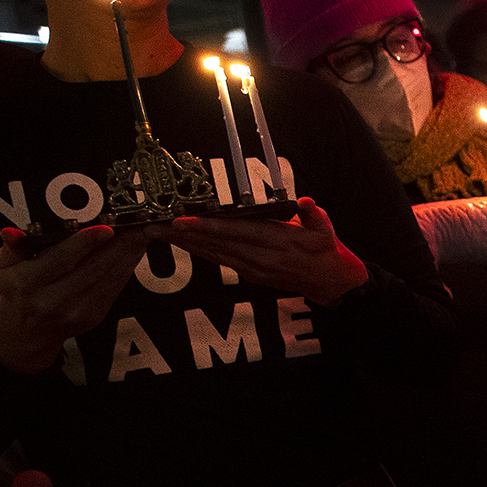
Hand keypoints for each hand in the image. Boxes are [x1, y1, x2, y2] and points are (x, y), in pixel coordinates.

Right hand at [0, 224, 150, 373]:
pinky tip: (133, 252)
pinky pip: (115, 287)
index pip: (61, 260)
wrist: (27, 330)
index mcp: (28, 284)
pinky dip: (126, 267)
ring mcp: (77, 310)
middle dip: (119, 245)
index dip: (85, 243)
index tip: (106, 229)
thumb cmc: (16, 291)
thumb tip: (12, 232)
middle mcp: (53, 300)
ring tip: (141, 233)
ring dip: (129, 254)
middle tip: (137, 225)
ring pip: (109, 277)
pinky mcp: (94, 315)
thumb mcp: (3, 267)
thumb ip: (12, 247)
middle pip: (93, 268)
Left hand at [169, 197, 368, 304]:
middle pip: (217, 243)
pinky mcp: (250, 274)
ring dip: (186, 243)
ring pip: (213, 253)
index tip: (184, 221)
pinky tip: (182, 242)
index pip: (238, 232)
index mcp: (280, 244)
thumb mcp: (327, 231)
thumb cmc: (326, 252)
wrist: (330, 283)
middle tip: (156, 225)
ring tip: (160, 232)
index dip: (209, 227)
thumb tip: (305, 203)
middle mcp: (263, 258)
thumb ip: (315, 215)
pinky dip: (199, 251)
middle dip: (185, 234)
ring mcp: (254, 269)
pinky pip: (219, 260)